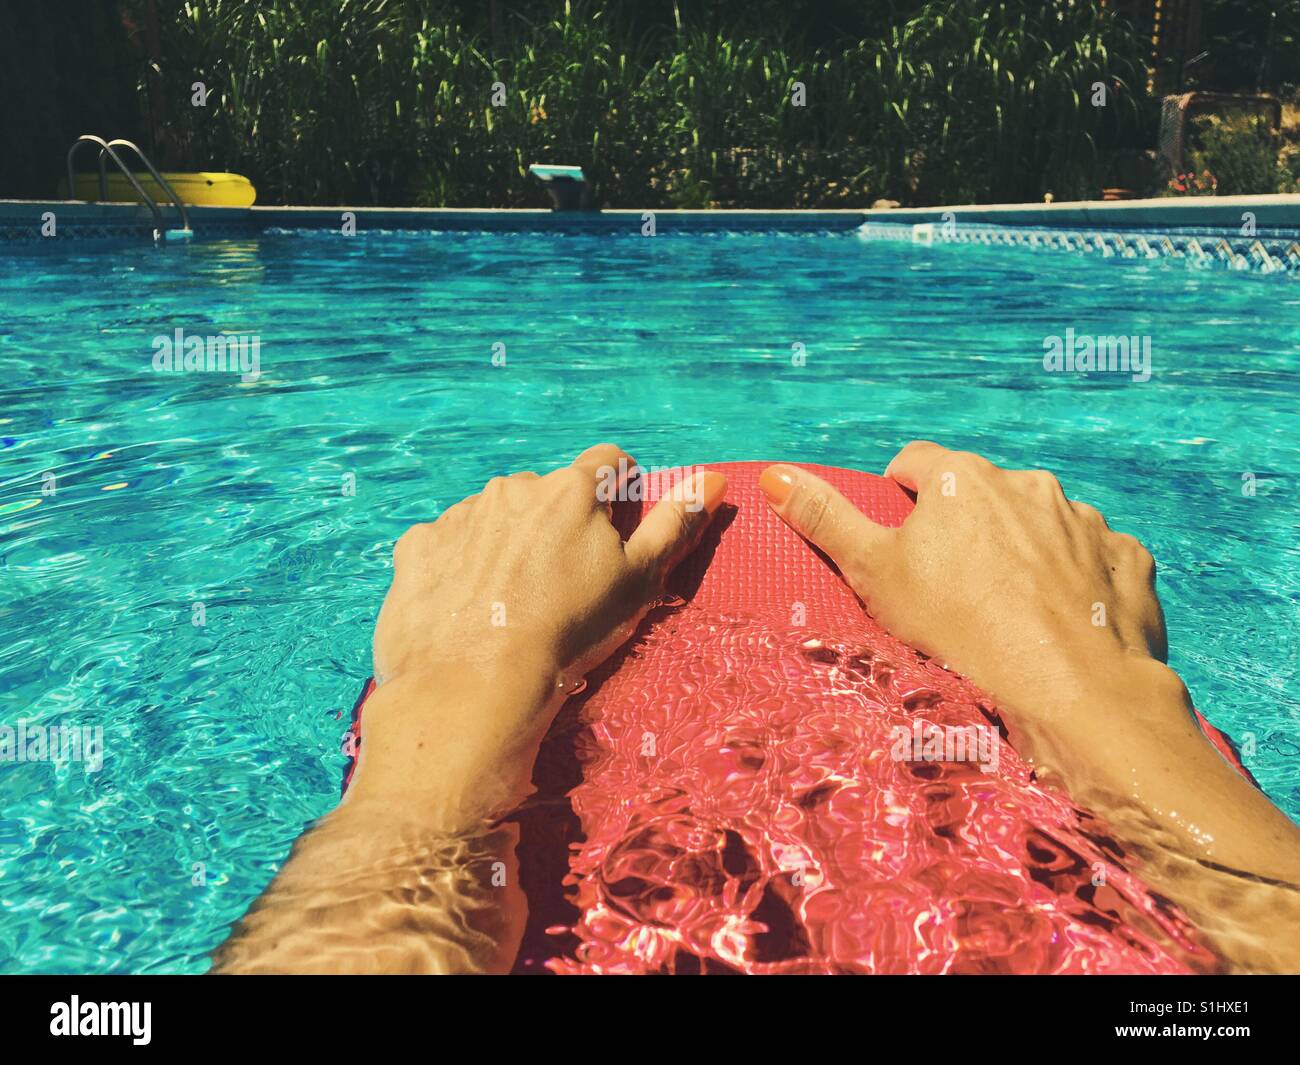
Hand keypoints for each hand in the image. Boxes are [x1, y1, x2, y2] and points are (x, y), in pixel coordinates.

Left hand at [359, 444, 726, 826]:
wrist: (474, 684)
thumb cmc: (569, 632)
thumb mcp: (639, 583)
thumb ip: (675, 525)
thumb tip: (712, 479)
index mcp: (571, 490)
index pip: (608, 464)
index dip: (617, 496)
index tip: (611, 536)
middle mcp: (513, 488)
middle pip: (547, 493)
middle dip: (556, 524)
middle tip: (559, 583)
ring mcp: (461, 515)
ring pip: (495, 517)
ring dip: (506, 543)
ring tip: (510, 601)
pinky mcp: (418, 546)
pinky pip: (447, 543)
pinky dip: (459, 564)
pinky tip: (468, 607)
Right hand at [760, 442, 1299, 973]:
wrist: (1071, 686)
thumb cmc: (959, 626)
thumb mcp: (874, 573)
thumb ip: (824, 519)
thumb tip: (773, 474)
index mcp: (963, 478)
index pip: (916, 463)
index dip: (900, 495)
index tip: (901, 537)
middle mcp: (1028, 483)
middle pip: (982, 492)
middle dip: (965, 526)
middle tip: (951, 586)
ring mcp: (1084, 519)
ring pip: (1040, 523)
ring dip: (1023, 550)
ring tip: (1009, 610)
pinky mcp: (1126, 558)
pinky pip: (1093, 557)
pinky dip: (1075, 579)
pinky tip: (1061, 620)